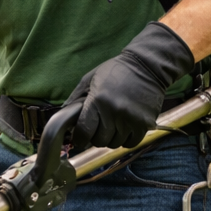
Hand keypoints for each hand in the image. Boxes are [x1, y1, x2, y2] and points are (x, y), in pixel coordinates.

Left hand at [65, 22, 194, 150]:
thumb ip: (75, 98)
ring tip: (112, 125)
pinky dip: (125, 139)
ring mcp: (131, 119)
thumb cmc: (115, 71)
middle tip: (97, 128)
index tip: (79, 137)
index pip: (84, 131)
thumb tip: (63, 116)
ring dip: (111, 138)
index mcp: (98, 100)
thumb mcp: (90, 79)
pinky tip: (124, 128)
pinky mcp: (145, 123)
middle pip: (99, 141)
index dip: (79, 138)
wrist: (147, 66)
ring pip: (114, 144)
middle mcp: (114, 112)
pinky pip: (131, 143)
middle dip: (95, 137)